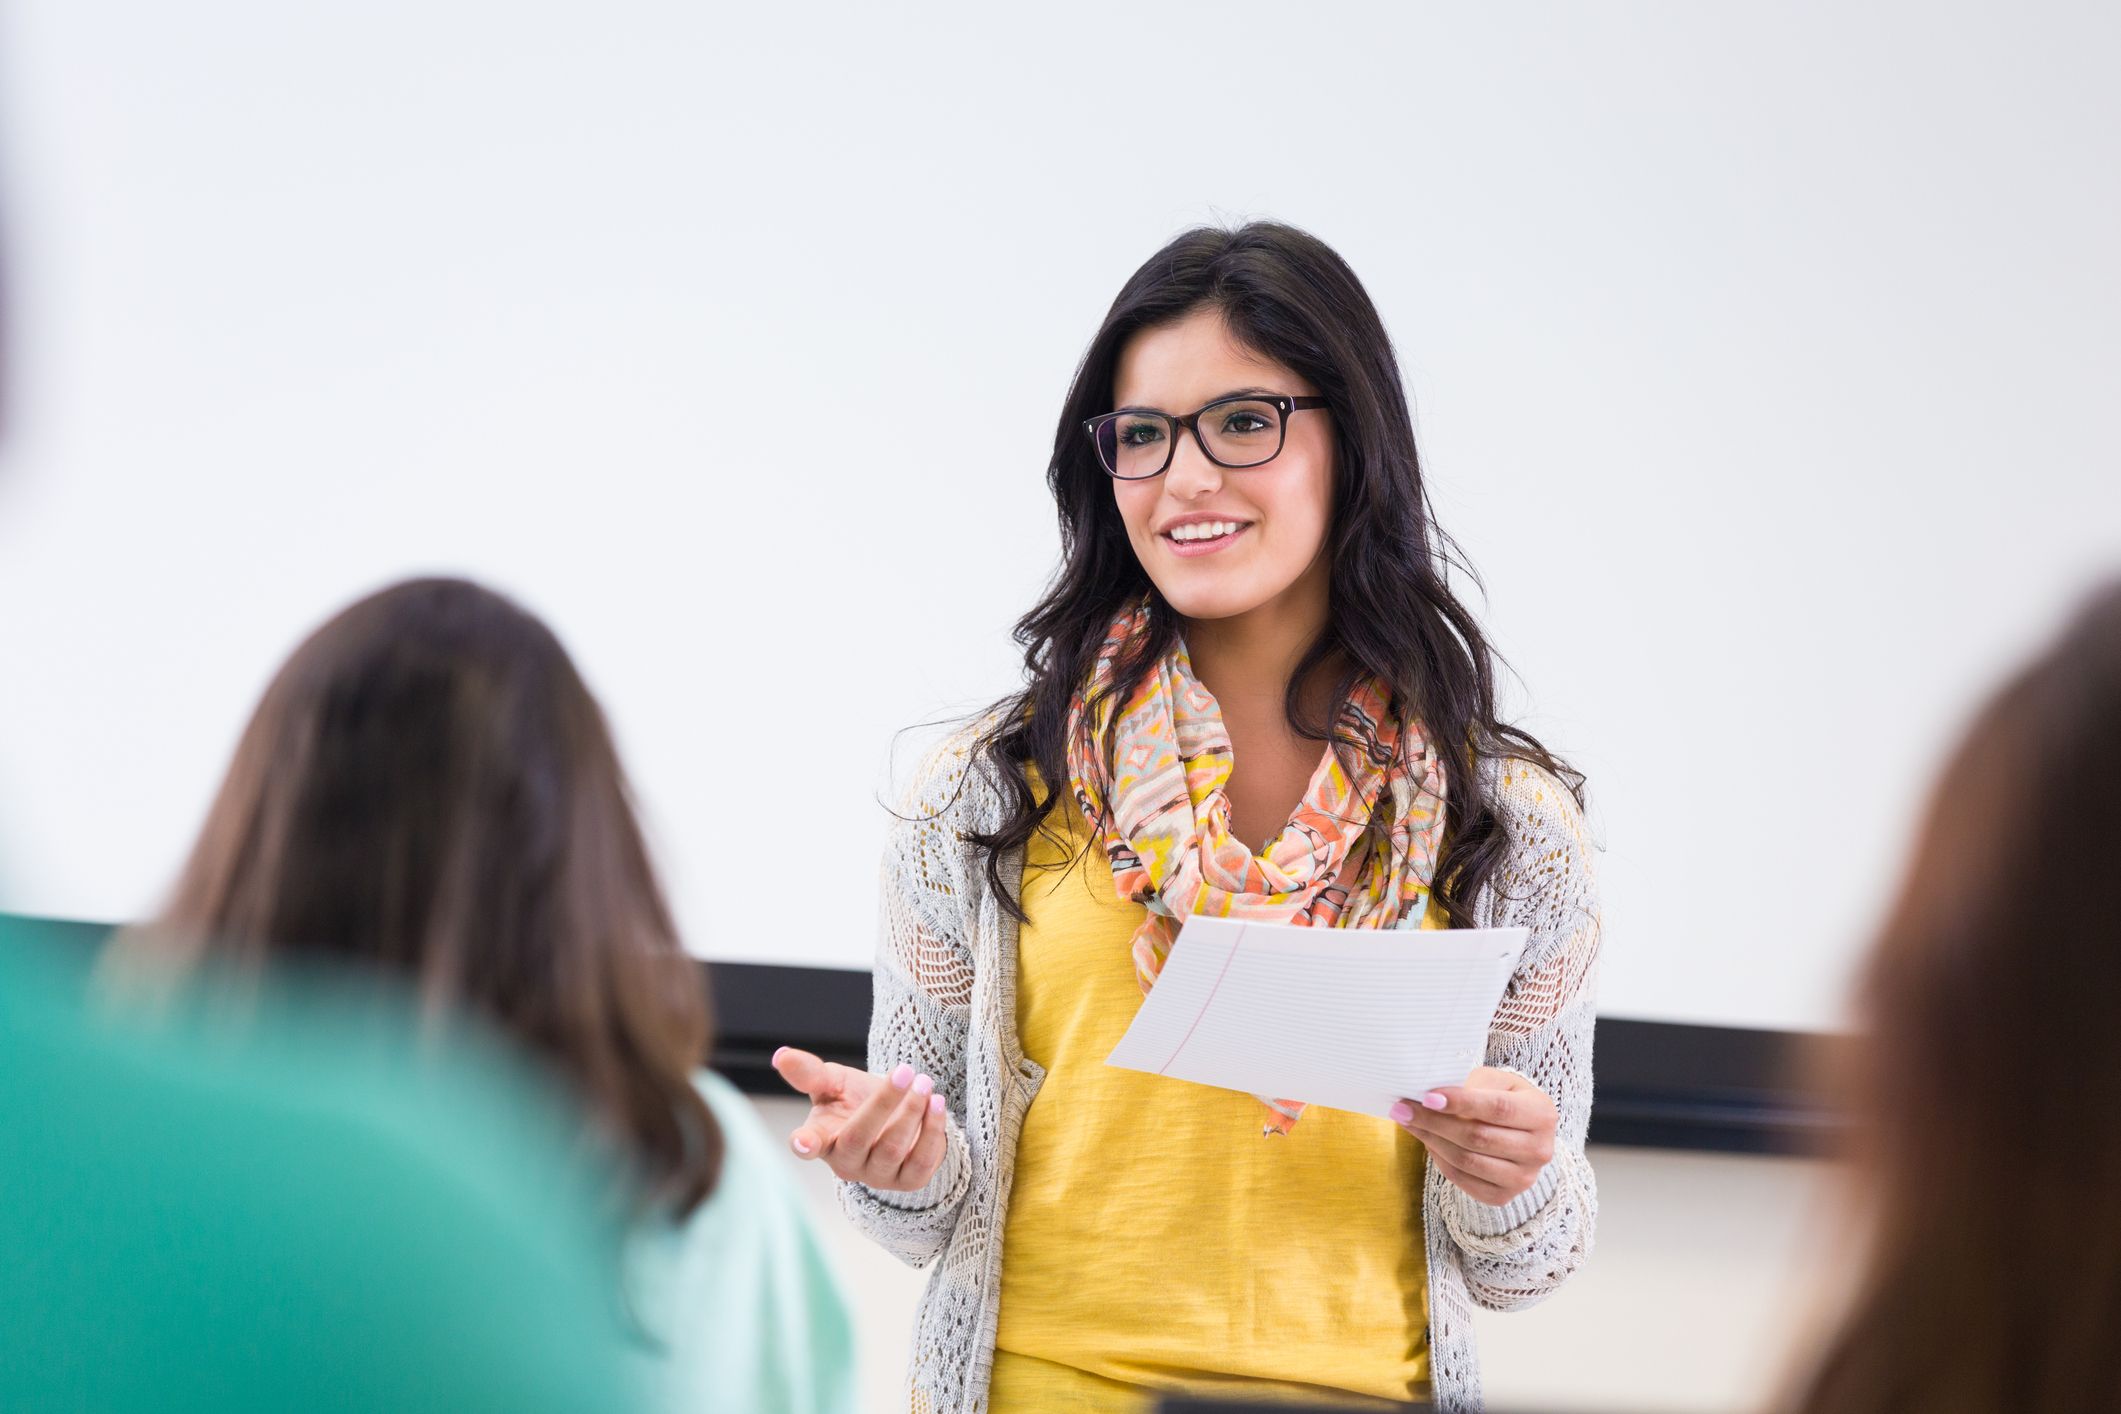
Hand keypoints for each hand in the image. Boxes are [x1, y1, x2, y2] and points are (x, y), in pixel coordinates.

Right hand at [770, 1046, 950, 1191]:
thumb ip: (809, 1073)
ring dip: (912, 1112)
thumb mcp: (832, 1083)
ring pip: (893, 1149)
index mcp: (822, 1138)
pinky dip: (932, 1130)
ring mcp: (877, 1175)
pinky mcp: (908, 1180)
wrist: (894, 1117)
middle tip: (905, 1070)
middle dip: (883, 1102)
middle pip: (860, 1136)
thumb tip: (781, 1056)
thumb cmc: (854, 1101)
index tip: (803, 1140)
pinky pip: (921, 1161)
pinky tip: (937, 1103)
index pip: (808, 1144)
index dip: (804, 1144)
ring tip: (925, 1083)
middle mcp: (847, 1162)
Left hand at [1391, 1066, 1557, 1206]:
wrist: (1519, 1131)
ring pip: (1466, 1161)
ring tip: (1408, 1122)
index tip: (1428, 1096)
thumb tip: (1430, 1095)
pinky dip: (1439, 1159)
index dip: (1461, 1102)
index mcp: (1542, 1114)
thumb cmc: (1503, 1097)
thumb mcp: (1495, 1081)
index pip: (1498, 1108)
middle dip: (1434, 1122)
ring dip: (1431, 1140)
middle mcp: (1540, 1150)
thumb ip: (1470, 1085)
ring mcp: (1523, 1178)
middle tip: (1403, 1108)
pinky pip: (1462, 1180)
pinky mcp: (1504, 1197)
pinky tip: (1427, 1141)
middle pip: (1478, 1137)